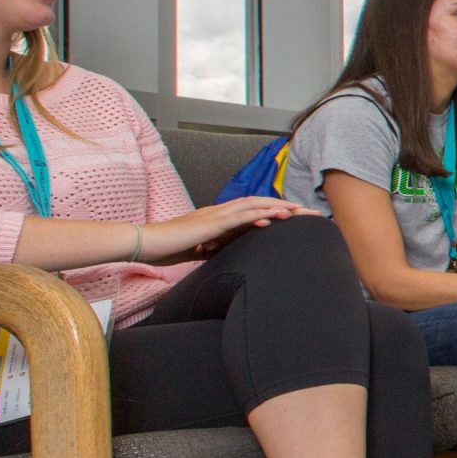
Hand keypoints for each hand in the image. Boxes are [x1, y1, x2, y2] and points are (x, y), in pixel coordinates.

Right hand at [142, 197, 318, 261]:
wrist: (145, 243)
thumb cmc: (168, 247)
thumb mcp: (200, 249)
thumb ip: (217, 247)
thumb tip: (232, 254)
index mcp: (219, 217)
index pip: (254, 210)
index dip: (278, 212)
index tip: (299, 218)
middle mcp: (220, 211)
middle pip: (260, 204)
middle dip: (287, 207)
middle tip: (311, 213)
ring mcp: (215, 215)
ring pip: (253, 206)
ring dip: (279, 208)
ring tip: (301, 211)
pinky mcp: (209, 224)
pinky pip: (238, 217)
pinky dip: (257, 216)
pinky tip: (274, 218)